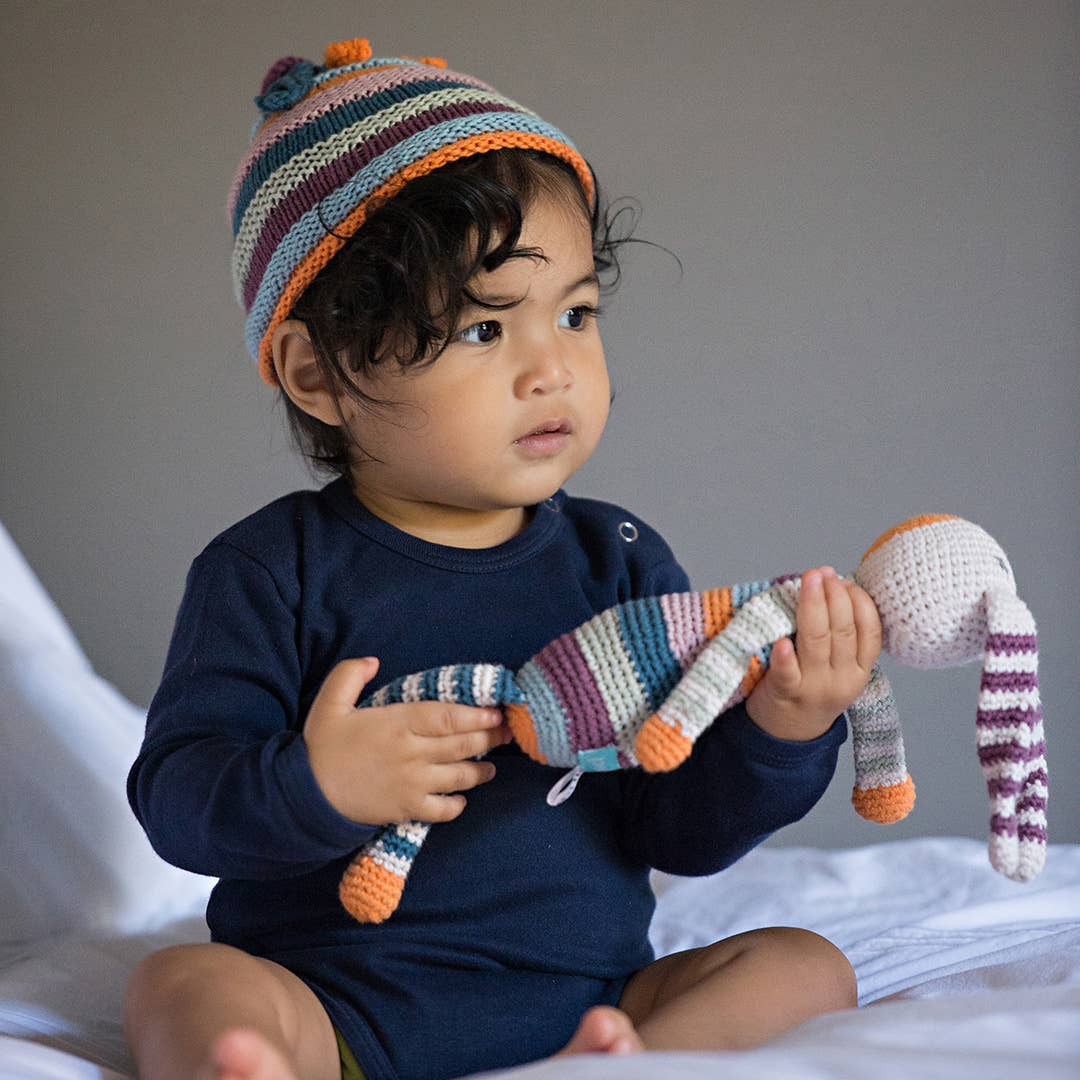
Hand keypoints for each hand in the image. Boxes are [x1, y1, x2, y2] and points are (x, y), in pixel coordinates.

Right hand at [302, 657, 511, 824]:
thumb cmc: (321, 747)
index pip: (449, 717)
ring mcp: (412, 783)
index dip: (478, 715)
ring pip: (459, 776)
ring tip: (492, 766)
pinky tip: (461, 797)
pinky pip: (443, 809)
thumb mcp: (329, 702)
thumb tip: (373, 660)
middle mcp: (412, 753)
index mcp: (398, 723)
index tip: (497, 712)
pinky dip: (457, 804)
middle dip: (490, 738)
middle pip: (463, 744)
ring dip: (481, 770)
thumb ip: (349, 674)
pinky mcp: (407, 809)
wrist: (305, 795)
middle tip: (507, 733)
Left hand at [745, 566, 881, 741]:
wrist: (788, 734)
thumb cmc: (811, 686)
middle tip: (822, 573)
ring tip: (808, 581)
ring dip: (813, 607)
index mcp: (861, 669)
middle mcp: (843, 679)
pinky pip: (788, 673)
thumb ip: (838, 631)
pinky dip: (786, 657)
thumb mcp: (838, 664)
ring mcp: (815, 687)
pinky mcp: (786, 693)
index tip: (844, 580)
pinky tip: (782, 639)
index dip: (860, 601)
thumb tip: (829, 579)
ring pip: (817, 642)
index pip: (870, 631)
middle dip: (835, 596)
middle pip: (844, 631)